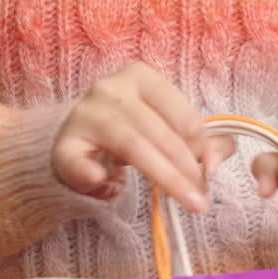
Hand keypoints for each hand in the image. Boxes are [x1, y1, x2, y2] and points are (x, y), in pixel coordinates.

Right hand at [52, 63, 234, 213]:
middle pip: (159, 133)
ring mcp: (84, 114)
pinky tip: (105, 184)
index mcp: (141, 76)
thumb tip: (213, 165)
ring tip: (185, 202)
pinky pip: (78, 161)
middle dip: (186, 170)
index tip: (207, 172)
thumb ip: (206, 143)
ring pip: (132, 146)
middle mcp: (110, 88)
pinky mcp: (64, 145)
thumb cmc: (134, 132)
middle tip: (201, 201)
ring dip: (164, 178)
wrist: (81, 142)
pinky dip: (91, 174)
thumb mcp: (170, 128)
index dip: (201, 148)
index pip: (183, 114)